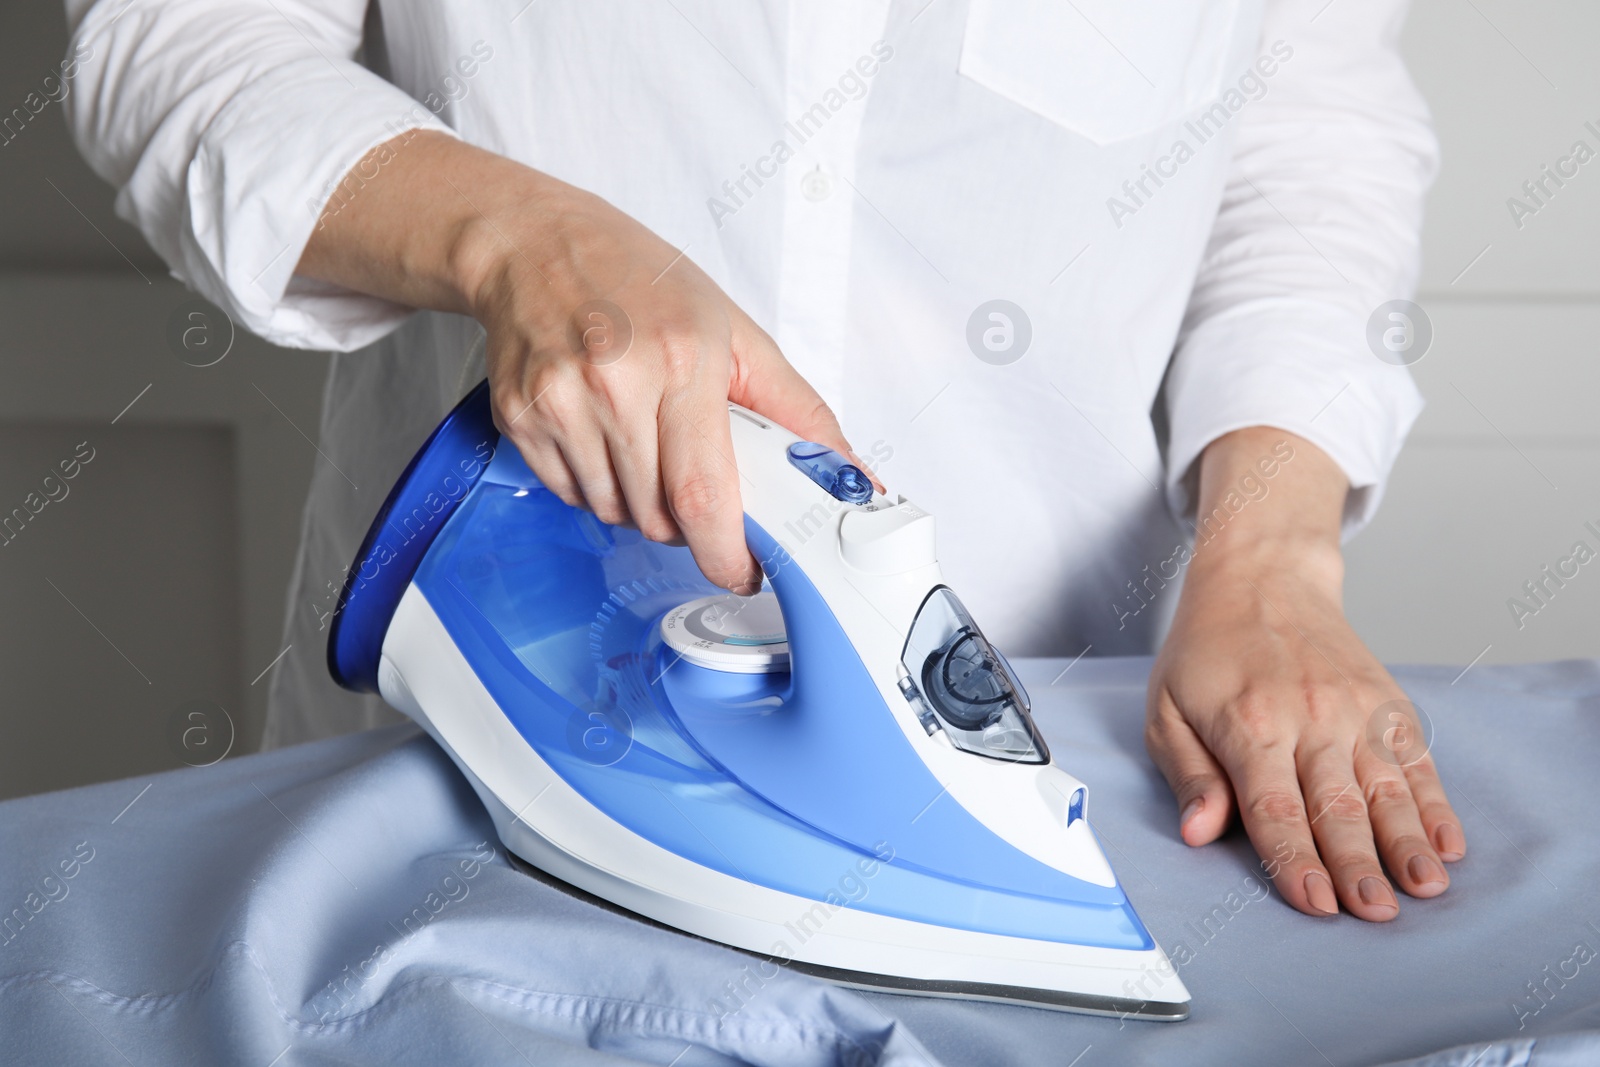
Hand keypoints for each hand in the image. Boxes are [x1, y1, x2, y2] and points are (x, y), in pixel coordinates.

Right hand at [299, 131, 855, 592]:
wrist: (533, 242)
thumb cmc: (638, 279)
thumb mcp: (734, 330)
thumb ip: (797, 411)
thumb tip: (851, 476)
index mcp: (681, 359)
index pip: (703, 492)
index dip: (725, 551)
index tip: (744, 570)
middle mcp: (614, 383)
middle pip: (658, 516)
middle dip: (687, 522)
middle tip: (693, 476)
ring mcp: (559, 403)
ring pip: (614, 513)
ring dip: (640, 505)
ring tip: (643, 440)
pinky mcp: (520, 418)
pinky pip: (571, 495)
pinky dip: (596, 486)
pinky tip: (601, 433)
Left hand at [1143, 428, 1465, 920]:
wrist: (1262, 580)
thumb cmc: (1206, 652)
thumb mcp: (1166, 709)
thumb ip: (1187, 773)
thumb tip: (1198, 830)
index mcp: (1249, 724)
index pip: (1274, 806)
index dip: (1295, 860)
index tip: (1315, 904)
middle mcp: (1309, 717)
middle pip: (1337, 804)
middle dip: (1358, 864)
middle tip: (1375, 913)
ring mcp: (1355, 709)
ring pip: (1386, 787)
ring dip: (1407, 842)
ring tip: (1424, 888)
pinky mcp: (1386, 703)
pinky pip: (1416, 760)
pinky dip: (1435, 804)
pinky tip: (1448, 844)